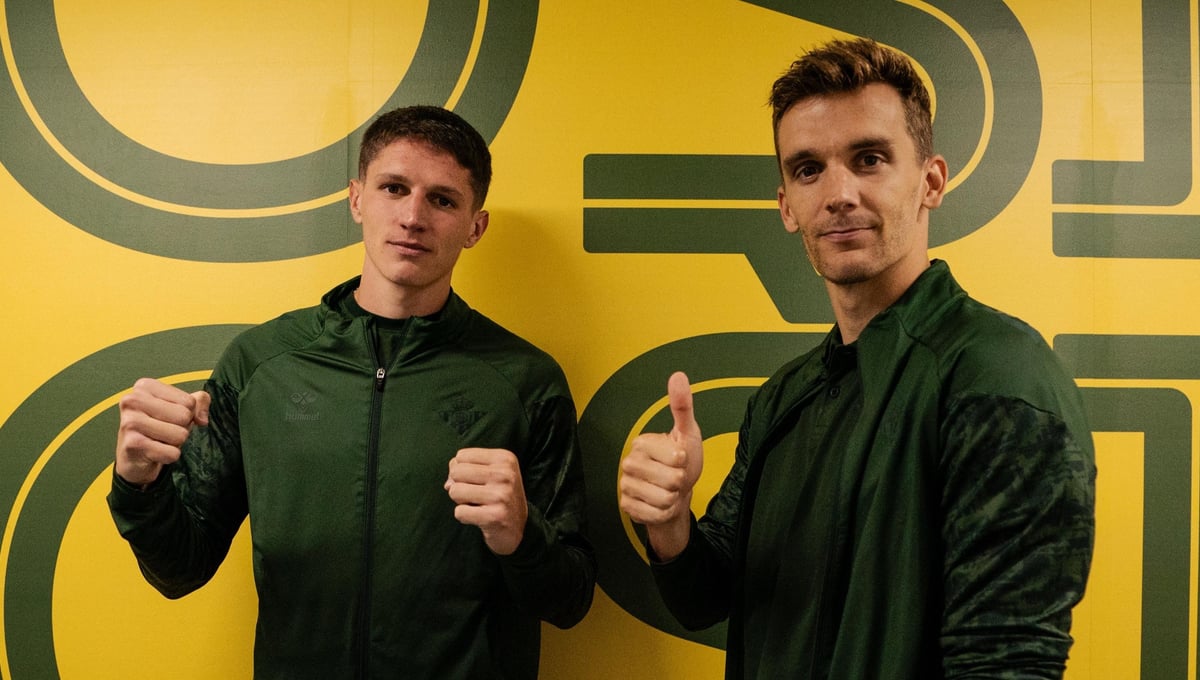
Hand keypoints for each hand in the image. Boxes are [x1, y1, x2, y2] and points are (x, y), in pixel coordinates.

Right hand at [115, 378, 210, 486]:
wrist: (134, 456)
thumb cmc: (159, 425)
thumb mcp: (182, 406)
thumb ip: (200, 401)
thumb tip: (202, 420)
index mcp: (145, 386)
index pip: (189, 402)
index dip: (187, 413)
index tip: (169, 417)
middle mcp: (133, 400)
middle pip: (184, 416)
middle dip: (181, 428)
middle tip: (164, 431)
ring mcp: (130, 421)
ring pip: (180, 435)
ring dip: (175, 443)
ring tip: (159, 440)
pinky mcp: (132, 444)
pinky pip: (172, 453)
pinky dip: (169, 456)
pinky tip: (154, 452)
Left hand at [445, 448, 527, 554]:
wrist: (518, 528)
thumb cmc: (498, 495)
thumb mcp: (488, 473)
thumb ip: (463, 469)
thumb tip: (448, 484)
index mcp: (505, 459)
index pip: (461, 456)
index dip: (462, 470)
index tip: (477, 481)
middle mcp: (505, 474)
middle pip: (456, 472)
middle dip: (459, 485)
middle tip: (476, 494)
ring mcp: (501, 495)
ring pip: (454, 491)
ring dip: (460, 502)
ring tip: (477, 505)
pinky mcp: (495, 516)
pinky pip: (459, 512)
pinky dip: (464, 517)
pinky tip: (479, 518)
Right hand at [619, 371, 702, 560]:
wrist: (674, 494)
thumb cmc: (681, 463)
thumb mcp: (687, 433)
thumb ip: (682, 406)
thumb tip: (678, 376)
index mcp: (642, 442)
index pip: (677, 457)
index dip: (684, 461)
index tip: (679, 459)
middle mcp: (629, 462)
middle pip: (671, 480)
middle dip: (680, 483)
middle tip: (674, 478)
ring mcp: (626, 485)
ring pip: (664, 499)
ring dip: (673, 499)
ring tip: (668, 490)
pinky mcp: (627, 506)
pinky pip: (656, 514)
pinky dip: (664, 513)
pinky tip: (659, 504)